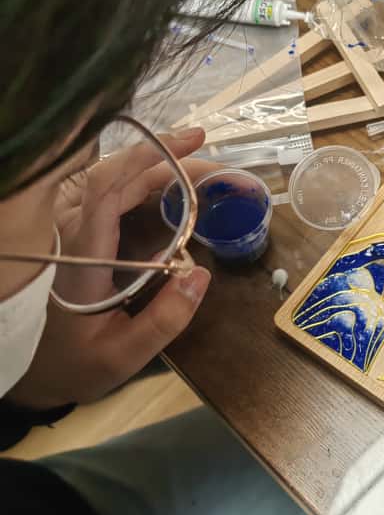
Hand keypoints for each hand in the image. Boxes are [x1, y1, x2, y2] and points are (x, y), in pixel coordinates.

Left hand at [8, 128, 213, 409]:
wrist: (27, 371)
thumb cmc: (71, 364)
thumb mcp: (120, 356)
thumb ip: (163, 320)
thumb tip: (201, 275)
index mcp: (83, 253)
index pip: (110, 186)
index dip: (149, 157)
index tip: (193, 144)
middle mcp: (75, 231)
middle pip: (122, 177)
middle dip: (176, 164)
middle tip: (225, 173)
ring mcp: (76, 230)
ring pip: (118, 182)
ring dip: (164, 173)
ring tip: (210, 178)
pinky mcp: (82, 235)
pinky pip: (115, 197)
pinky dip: (150, 187)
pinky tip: (179, 192)